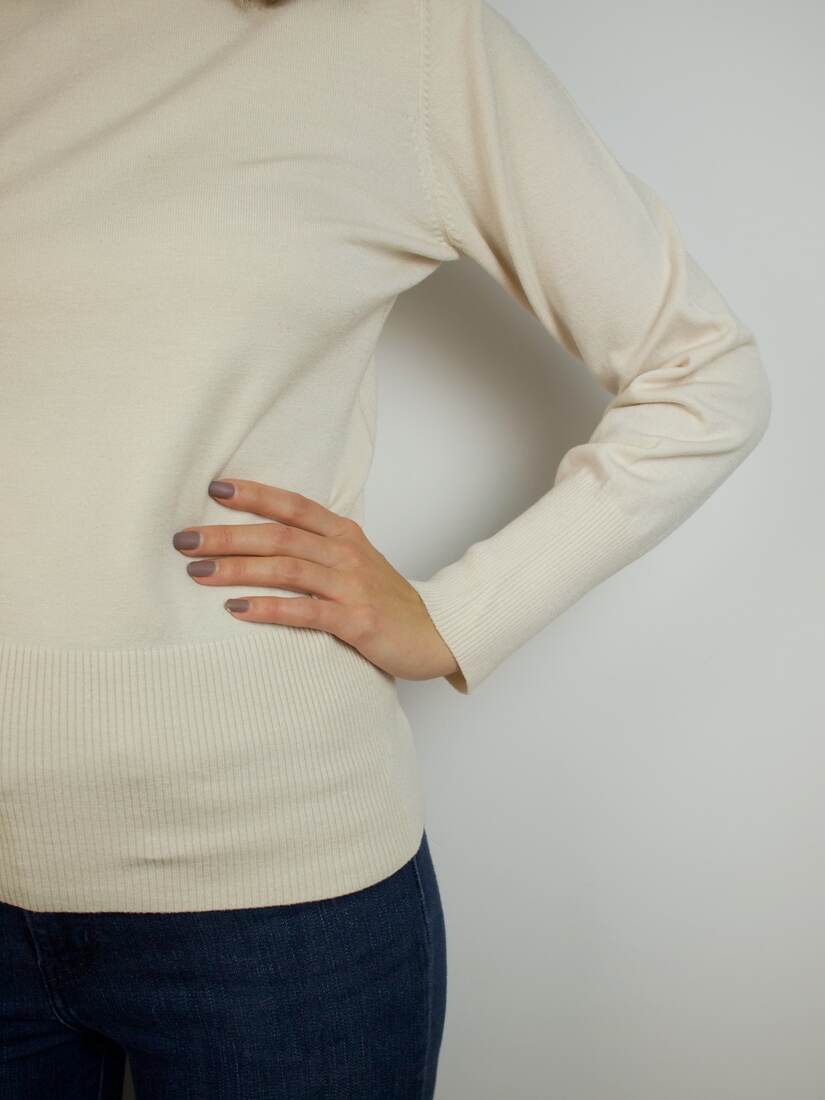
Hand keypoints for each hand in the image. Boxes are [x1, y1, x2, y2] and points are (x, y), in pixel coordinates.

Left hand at [172, 478, 459, 684]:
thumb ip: (314, 547)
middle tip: (184, 540)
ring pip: (287, 569)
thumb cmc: (385, 600)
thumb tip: (258, 541)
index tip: (215, 489)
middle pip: (279, 535)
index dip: (255, 494)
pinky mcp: (356, 621)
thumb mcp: (353, 562)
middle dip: (227, 536)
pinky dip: (269, 608)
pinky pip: (306, 611)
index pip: (293, 505)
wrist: (434, 634)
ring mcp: (352, 586)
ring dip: (238, 569)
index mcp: (343, 533)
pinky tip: (237, 608)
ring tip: (199, 572)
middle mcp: (346, 553)